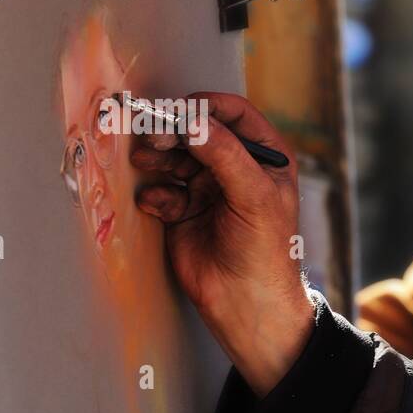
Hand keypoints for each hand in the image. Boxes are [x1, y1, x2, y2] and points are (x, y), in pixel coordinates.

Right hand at [132, 91, 313, 395]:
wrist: (247, 303)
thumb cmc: (266, 252)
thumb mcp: (255, 197)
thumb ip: (226, 156)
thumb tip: (196, 121)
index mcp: (265, 158)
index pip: (233, 115)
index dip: (206, 108)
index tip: (180, 112)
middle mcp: (236, 168)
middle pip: (197, 132)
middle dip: (173, 132)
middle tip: (152, 134)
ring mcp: (209, 189)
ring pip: (175, 158)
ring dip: (157, 157)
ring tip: (146, 160)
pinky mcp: (184, 211)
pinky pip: (162, 189)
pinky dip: (154, 192)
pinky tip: (156, 202)